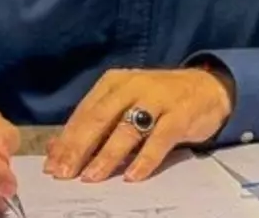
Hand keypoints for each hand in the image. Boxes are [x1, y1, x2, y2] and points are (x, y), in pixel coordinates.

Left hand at [44, 66, 234, 182]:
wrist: (207, 87)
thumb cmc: (159, 100)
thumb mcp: (125, 104)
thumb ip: (94, 124)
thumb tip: (55, 148)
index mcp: (114, 82)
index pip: (84, 112)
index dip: (66, 140)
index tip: (51, 165)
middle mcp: (133, 85)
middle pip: (99, 118)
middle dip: (78, 148)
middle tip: (64, 173)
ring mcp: (158, 99)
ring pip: (127, 129)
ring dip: (106, 155)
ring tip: (91, 177)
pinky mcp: (180, 114)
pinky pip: (159, 139)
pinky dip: (144, 159)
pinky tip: (132, 176)